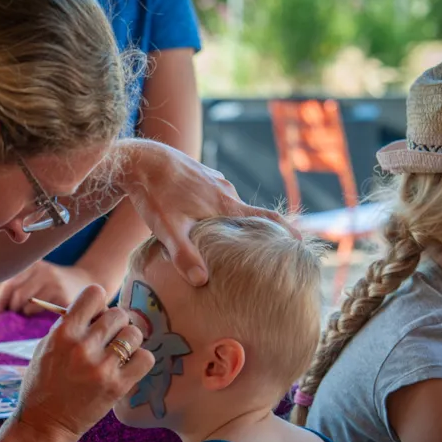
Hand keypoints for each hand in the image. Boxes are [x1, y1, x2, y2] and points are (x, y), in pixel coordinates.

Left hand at [0, 261, 100, 314]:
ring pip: (23, 301)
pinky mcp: (62, 294)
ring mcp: (52, 280)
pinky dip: (33, 314)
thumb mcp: (33, 279)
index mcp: (30, 263)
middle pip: (13, 291)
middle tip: (9, 316)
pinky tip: (37, 314)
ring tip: (24, 314)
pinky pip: (38, 308)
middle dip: (8, 307)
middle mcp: (40, 269)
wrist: (88, 282)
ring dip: (20, 312)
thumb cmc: (52, 286)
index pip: (5, 280)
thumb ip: (10, 288)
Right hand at [15, 286, 151, 441]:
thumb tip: (96, 309)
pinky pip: (145, 358)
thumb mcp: (46, 348)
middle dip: (115, 323)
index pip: (94, 294)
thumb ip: (68, 326)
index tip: (96, 314)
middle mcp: (83, 346)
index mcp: (63, 333)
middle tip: (109, 338)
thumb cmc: (43, 384)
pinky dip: (140, 360)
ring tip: (119, 353)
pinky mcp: (117, 386)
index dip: (98, 302)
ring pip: (134, 333)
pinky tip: (128, 366)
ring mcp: (101, 367)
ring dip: (129, 341)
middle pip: (118, 314)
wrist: (44, 424)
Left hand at [121, 140, 296, 285]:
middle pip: (249, 216)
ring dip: (232, 223)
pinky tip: (204, 223)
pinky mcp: (201, 176)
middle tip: (260, 255)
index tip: (302, 245)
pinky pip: (216, 197)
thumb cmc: (153, 195)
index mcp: (225, 204)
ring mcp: (214, 181)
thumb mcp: (167, 229)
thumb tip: (201, 281)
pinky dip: (216, 211)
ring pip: (230, 207)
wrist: (139, 160)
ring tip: (230, 244)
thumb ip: (183, 254)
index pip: (267, 218)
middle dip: (256, 234)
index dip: (287, 232)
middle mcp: (226, 191)